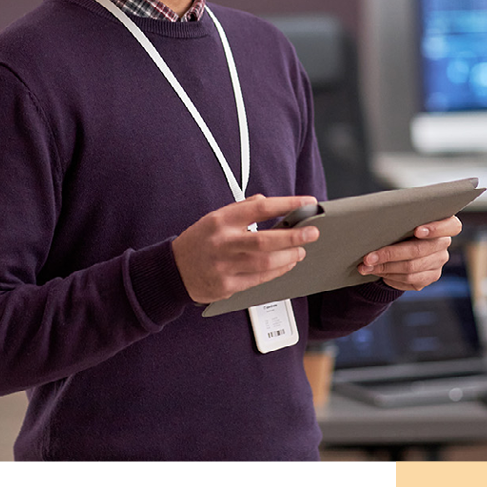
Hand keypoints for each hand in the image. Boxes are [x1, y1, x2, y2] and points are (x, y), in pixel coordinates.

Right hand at [171, 194, 319, 304]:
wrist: (173, 270)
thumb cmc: (199, 241)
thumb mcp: (215, 217)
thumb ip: (242, 209)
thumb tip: (269, 201)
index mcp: (221, 220)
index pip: (260, 207)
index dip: (288, 204)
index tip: (307, 202)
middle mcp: (223, 242)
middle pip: (266, 240)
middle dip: (294, 236)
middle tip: (312, 233)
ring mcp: (224, 265)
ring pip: (265, 262)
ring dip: (289, 256)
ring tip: (301, 251)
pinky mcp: (226, 285)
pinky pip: (259, 279)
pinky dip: (277, 272)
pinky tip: (286, 265)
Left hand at [356, 215, 461, 291]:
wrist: (400, 245)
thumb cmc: (399, 224)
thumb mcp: (401, 218)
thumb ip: (399, 218)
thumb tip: (374, 221)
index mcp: (444, 223)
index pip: (452, 226)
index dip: (435, 229)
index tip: (417, 230)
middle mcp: (444, 243)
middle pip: (419, 250)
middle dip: (390, 254)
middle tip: (368, 257)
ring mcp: (438, 263)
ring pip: (411, 269)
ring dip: (384, 268)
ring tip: (365, 266)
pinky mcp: (430, 277)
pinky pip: (408, 280)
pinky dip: (389, 276)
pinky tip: (376, 272)